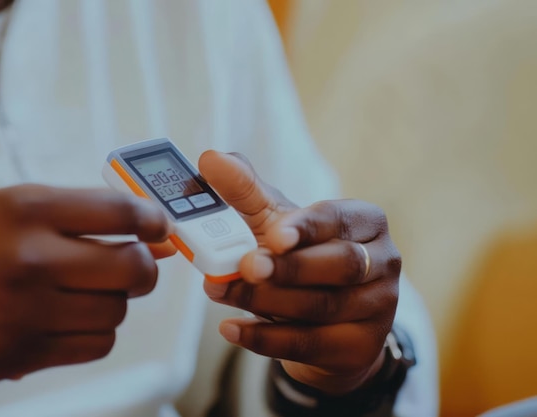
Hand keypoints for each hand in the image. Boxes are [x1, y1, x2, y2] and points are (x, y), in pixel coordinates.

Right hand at [0, 185, 173, 389]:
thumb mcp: (17, 210)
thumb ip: (87, 215)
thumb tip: (157, 235)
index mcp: (27, 209)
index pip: (120, 211)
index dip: (153, 220)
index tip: (159, 227)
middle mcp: (31, 257)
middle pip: (133, 267)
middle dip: (143, 267)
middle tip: (131, 265)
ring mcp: (30, 309)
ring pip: (119, 309)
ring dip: (113, 301)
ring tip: (82, 292)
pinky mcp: (29, 351)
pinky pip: (100, 343)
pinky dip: (96, 331)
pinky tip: (70, 318)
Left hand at [199, 151, 400, 395]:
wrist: (324, 318)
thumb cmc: (300, 256)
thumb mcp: (275, 221)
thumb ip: (245, 191)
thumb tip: (211, 159)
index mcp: (366, 222)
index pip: (340, 219)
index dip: (307, 227)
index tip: (273, 235)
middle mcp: (383, 262)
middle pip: (341, 265)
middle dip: (288, 268)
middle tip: (245, 266)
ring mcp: (378, 308)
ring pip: (323, 307)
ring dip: (265, 301)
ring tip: (220, 290)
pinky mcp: (360, 348)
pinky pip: (311, 344)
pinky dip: (266, 338)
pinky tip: (231, 328)